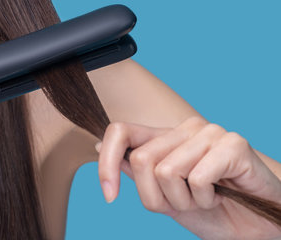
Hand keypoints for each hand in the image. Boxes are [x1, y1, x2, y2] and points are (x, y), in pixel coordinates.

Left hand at [96, 117, 280, 239]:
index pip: (121, 132)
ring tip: (205, 199)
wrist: (256, 230)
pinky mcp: (233, 144)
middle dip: (157, 198)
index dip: (106, 163)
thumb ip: (136, 172)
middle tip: (184, 204)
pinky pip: (197, 177)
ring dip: (183, 200)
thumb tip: (100, 145)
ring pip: (166, 171)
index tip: (109, 196)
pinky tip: (221, 195)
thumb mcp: (164, 197)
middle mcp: (186, 128)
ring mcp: (210, 132)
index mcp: (166, 136)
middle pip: (141, 160)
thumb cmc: (213, 211)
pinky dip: (205, 199)